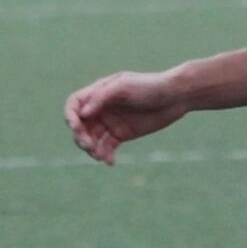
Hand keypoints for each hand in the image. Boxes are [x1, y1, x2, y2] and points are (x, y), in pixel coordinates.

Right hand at [65, 69, 189, 163]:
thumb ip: (102, 97)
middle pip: (80, 125)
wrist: (176, 96)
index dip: (70, 116)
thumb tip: (83, 113)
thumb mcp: (125, 87)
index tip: (76, 127)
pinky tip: (110, 161)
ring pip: (92, 138)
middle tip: (89, 146)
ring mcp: (111, 122)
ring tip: (99, 156)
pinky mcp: (122, 134)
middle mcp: (101, 108)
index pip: (75, 104)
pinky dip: (105, 155)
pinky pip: (107, 147)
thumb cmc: (150, 86)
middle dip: (81, 136)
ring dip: (91, 149)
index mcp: (99, 93)